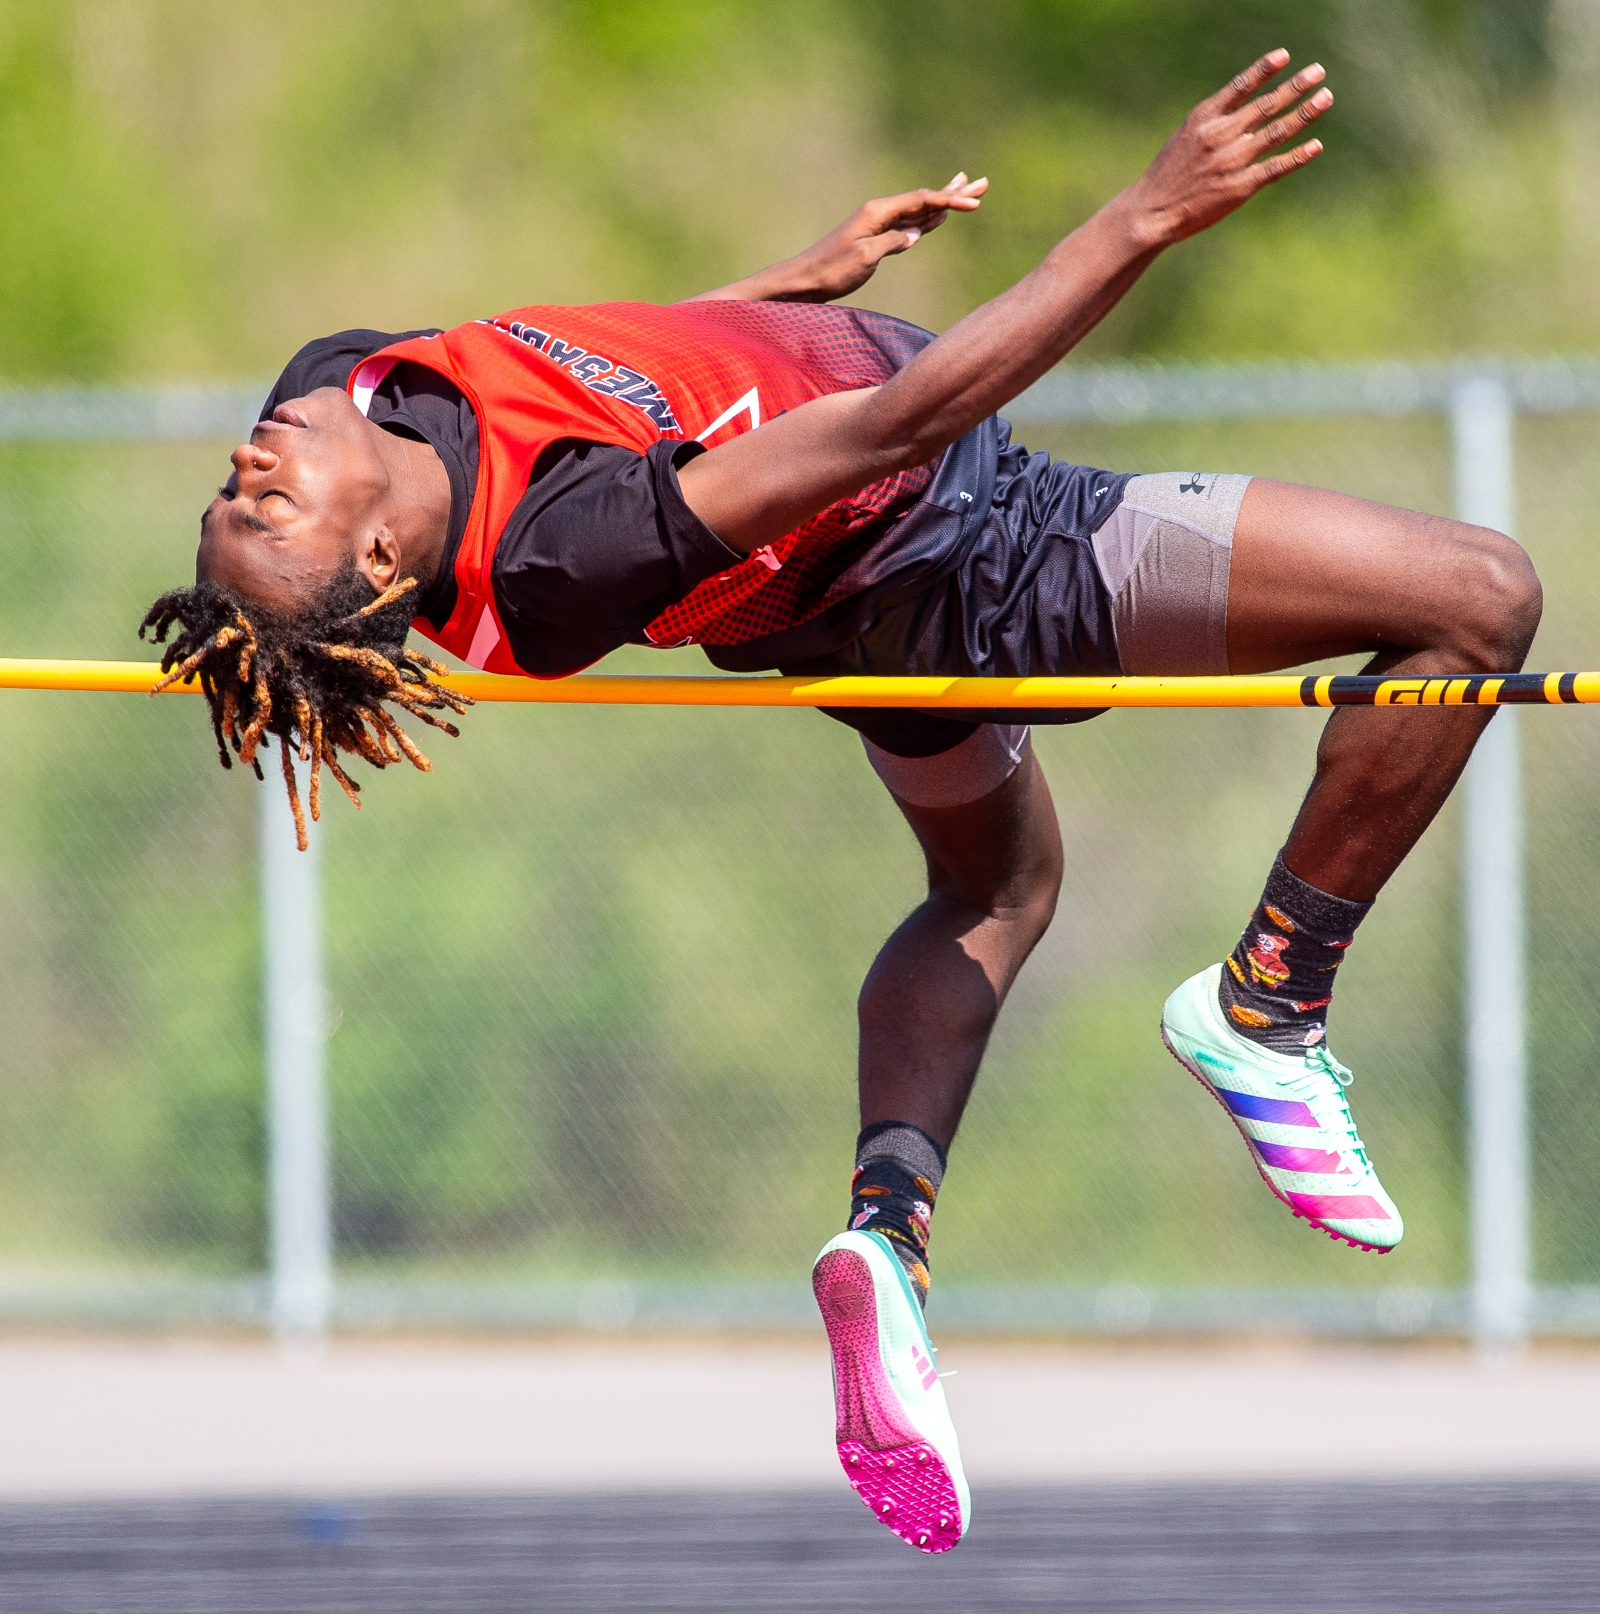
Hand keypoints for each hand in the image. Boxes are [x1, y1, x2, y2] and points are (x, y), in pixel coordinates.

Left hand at [779, 174, 987, 300]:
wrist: (806, 280)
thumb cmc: (832, 270)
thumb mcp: (865, 258)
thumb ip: (892, 242)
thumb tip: (914, 235)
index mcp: (878, 212)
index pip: (921, 201)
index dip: (949, 200)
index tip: (974, 203)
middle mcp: (879, 212)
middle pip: (924, 198)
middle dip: (953, 192)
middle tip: (981, 183)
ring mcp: (878, 224)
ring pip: (918, 210)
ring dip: (943, 202)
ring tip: (966, 190)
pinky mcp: (876, 238)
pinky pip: (908, 224)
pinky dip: (926, 219)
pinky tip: (937, 216)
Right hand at [1124, 50, 1331, 249]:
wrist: (1151, 211)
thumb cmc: (1168, 175)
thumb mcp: (1185, 137)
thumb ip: (1215, 121)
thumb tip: (1248, 109)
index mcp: (1204, 119)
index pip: (1240, 87)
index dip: (1264, 70)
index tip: (1285, 56)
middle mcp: (1220, 135)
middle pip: (1265, 106)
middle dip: (1295, 87)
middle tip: (1318, 72)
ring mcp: (1232, 161)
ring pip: (1276, 132)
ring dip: (1304, 114)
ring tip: (1325, 98)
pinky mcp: (1239, 187)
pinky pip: (1275, 168)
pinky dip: (1297, 157)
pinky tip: (1316, 146)